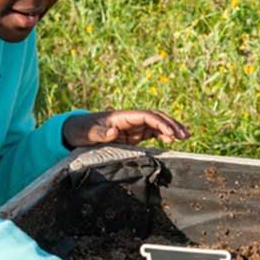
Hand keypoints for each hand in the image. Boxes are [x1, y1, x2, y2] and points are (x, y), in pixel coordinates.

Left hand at [62, 110, 189, 147]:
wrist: (75, 132)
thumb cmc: (80, 131)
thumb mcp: (86, 133)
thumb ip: (99, 134)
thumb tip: (113, 132)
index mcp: (121, 116)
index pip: (146, 116)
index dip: (160, 123)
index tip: (170, 133)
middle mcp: (129, 120)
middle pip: (155, 117)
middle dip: (171, 124)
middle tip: (185, 135)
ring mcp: (131, 127)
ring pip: (156, 124)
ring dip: (170, 129)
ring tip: (184, 138)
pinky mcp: (131, 136)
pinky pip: (150, 133)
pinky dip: (162, 136)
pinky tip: (171, 142)